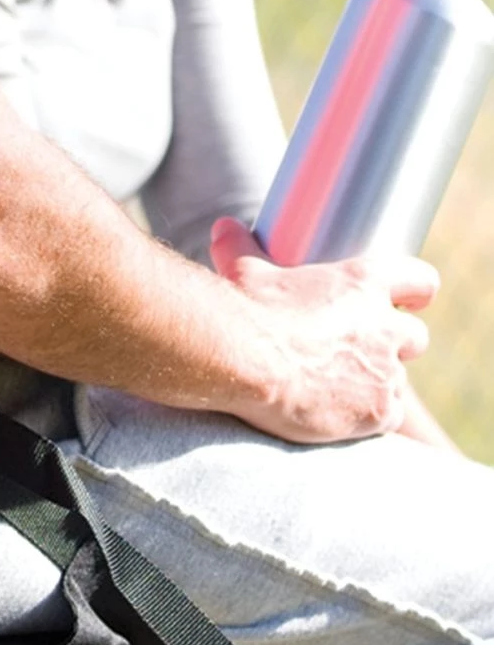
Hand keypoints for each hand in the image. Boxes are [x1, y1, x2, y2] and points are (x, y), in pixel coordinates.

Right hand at [209, 217, 438, 445]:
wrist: (239, 360)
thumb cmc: (245, 310)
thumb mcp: (243, 271)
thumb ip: (240, 248)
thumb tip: (224, 227)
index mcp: (364, 283)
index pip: (420, 280)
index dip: (415, 291)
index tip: (407, 300)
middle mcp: (385, 326)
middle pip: (415, 336)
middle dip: (393, 344)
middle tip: (357, 351)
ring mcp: (385, 373)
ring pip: (397, 380)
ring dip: (373, 383)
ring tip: (334, 388)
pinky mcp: (377, 412)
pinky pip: (386, 416)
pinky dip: (366, 418)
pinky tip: (337, 415)